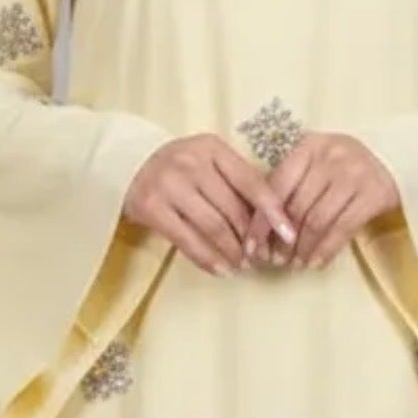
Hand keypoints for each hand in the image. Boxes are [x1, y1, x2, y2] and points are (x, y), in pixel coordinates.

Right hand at [123, 135, 297, 275]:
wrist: (128, 165)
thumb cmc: (181, 168)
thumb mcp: (209, 163)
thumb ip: (236, 183)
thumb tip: (273, 222)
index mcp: (212, 148)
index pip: (251, 182)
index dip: (273, 211)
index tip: (290, 234)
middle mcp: (191, 162)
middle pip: (233, 209)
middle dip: (251, 239)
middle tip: (263, 258)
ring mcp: (169, 184)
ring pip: (213, 227)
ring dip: (233, 253)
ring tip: (244, 266)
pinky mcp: (151, 207)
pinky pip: (187, 240)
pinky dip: (208, 259)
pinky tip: (222, 270)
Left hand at [240, 132, 400, 269]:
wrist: (396, 160)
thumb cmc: (344, 168)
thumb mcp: (316, 166)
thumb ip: (291, 187)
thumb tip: (260, 230)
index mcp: (308, 147)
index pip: (276, 188)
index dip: (261, 222)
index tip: (251, 247)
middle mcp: (330, 156)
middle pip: (296, 207)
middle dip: (281, 240)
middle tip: (275, 261)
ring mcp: (354, 174)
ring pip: (317, 221)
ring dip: (302, 249)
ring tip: (294, 265)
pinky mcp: (375, 193)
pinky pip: (342, 229)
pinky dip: (325, 250)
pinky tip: (315, 263)